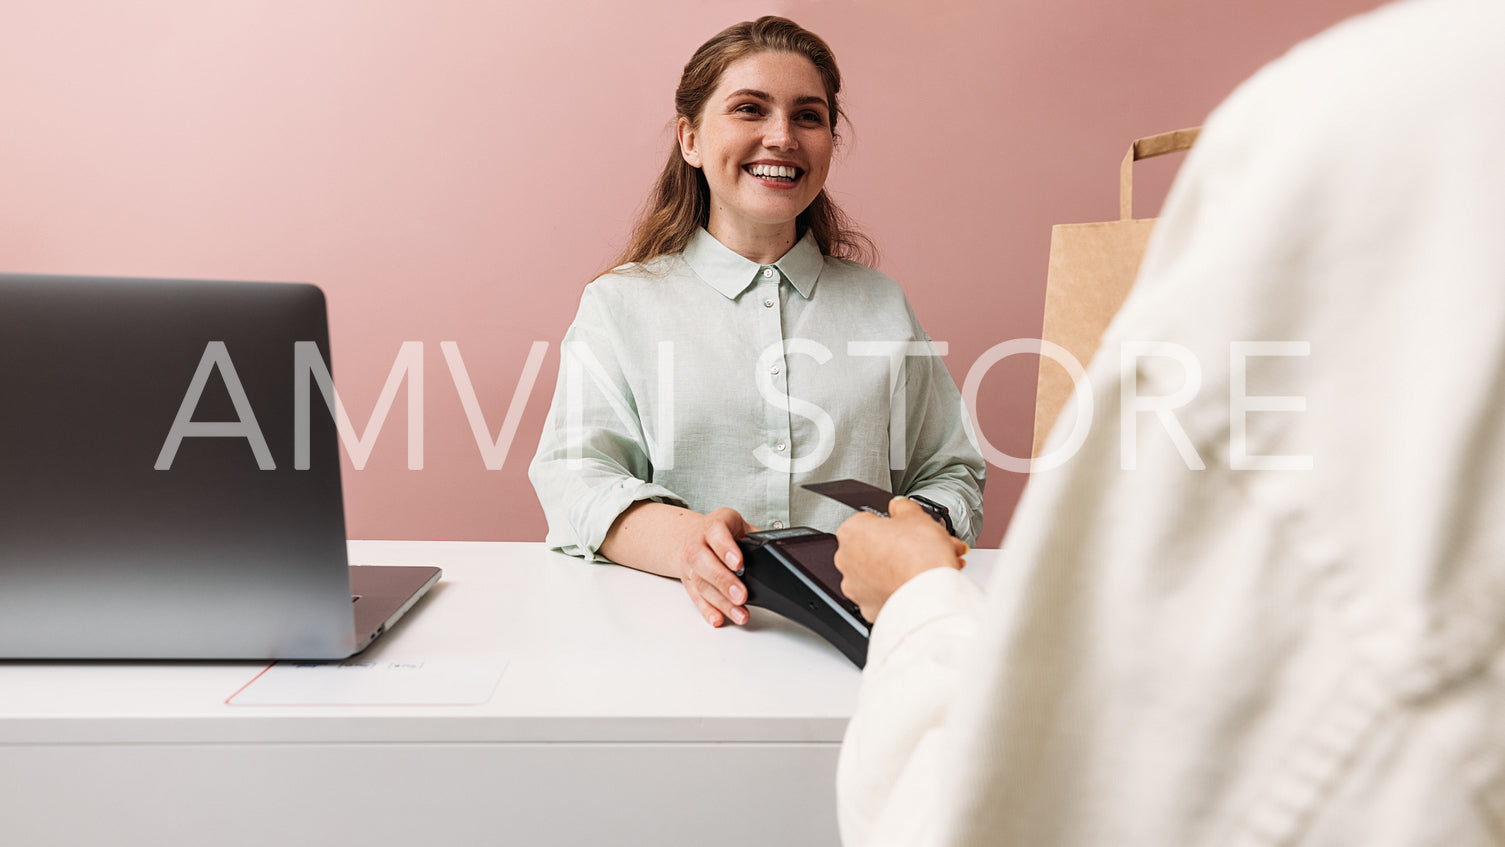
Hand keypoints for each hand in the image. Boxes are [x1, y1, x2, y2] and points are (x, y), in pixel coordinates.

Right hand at [671, 507, 756, 627]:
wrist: (696, 535)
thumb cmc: (725, 532)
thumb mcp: (741, 526)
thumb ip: (756, 538)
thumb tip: (775, 555)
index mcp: (713, 524)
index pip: (716, 532)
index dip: (726, 548)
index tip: (738, 564)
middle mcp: (697, 542)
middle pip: (704, 561)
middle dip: (724, 581)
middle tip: (742, 595)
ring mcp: (690, 564)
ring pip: (701, 584)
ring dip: (721, 602)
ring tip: (739, 613)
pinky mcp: (688, 582)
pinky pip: (696, 598)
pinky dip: (707, 610)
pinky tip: (718, 618)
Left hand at [834, 497, 967, 621]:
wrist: (929, 594)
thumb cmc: (919, 555)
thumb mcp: (915, 515)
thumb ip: (903, 506)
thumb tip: (899, 505)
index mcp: (851, 532)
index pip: (868, 521)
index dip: (892, 524)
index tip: (905, 528)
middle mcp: (847, 560)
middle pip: (875, 547)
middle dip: (900, 546)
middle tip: (922, 546)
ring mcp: (856, 587)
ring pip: (881, 571)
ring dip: (903, 566)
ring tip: (929, 564)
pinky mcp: (869, 607)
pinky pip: (885, 592)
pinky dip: (901, 587)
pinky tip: (920, 582)